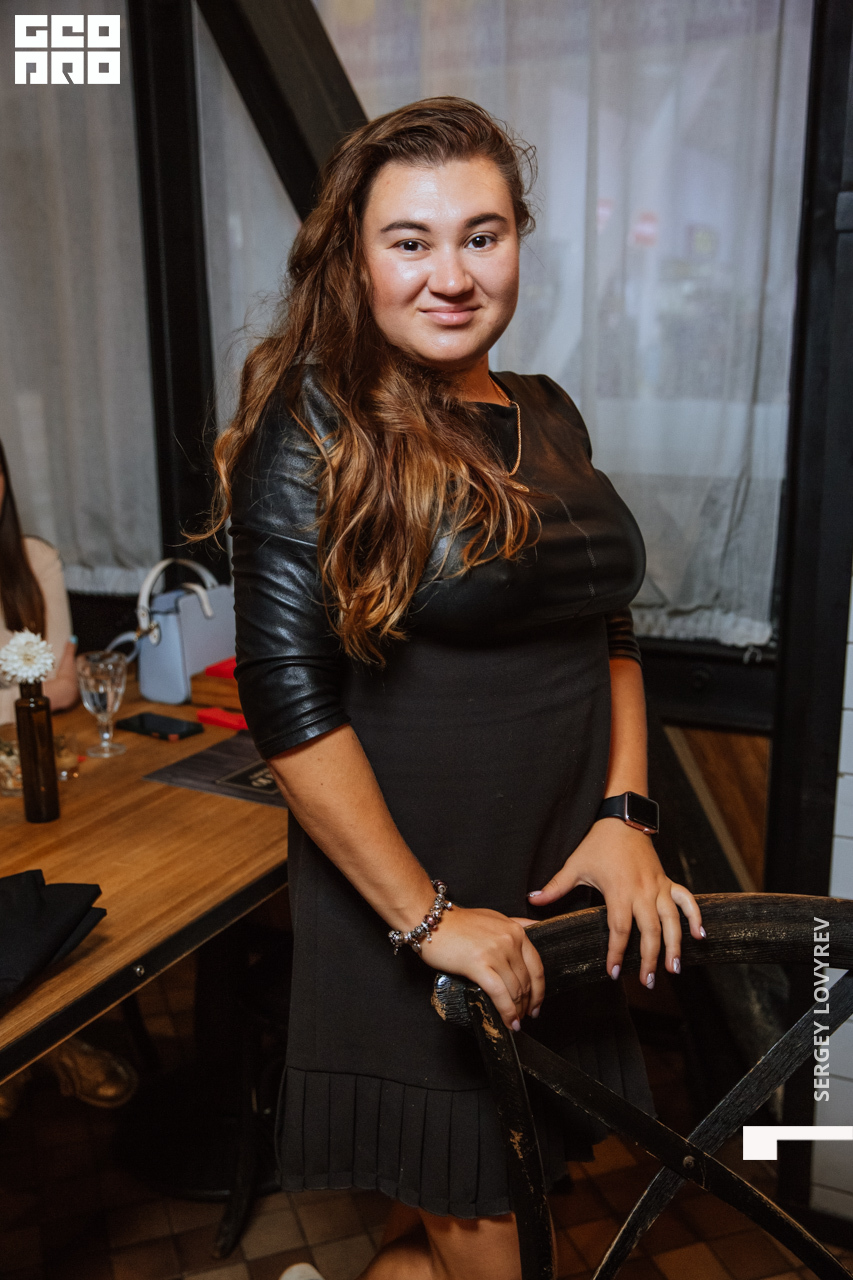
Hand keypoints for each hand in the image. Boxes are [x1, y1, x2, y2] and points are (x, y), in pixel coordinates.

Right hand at [419, 905, 545, 1032]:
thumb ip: (515, 926)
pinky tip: (508, 1021)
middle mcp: (509, 940)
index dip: (539, 990)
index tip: (537, 1004)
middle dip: (527, 1004)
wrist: (431, 921)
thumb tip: (536, 927)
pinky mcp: (479, 964)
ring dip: (517, 1011)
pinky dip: (507, 1012)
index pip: (537, 966)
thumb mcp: (494, 918)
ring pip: (515, 990)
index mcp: (515, 931)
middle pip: (526, 981)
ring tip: (514, 1022)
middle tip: (523, 1017)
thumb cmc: (458, 923)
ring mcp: (495, 952)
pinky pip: (500, 994)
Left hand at [527, 820, 703, 986]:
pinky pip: (686, 899)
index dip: (616, 952)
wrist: (622, 819)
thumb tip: (532, 901)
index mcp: (619, 891)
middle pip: (650, 931)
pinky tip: (701, 936)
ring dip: (675, 945)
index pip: (620, 929)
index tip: (612, 973)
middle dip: (649, 958)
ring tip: (675, 969)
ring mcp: (658, 886)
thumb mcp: (574, 865)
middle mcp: (642, 891)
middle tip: (648, 982)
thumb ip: (555, 887)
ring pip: (672, 920)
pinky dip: (695, 916)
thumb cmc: (597, 843)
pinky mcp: (667, 880)